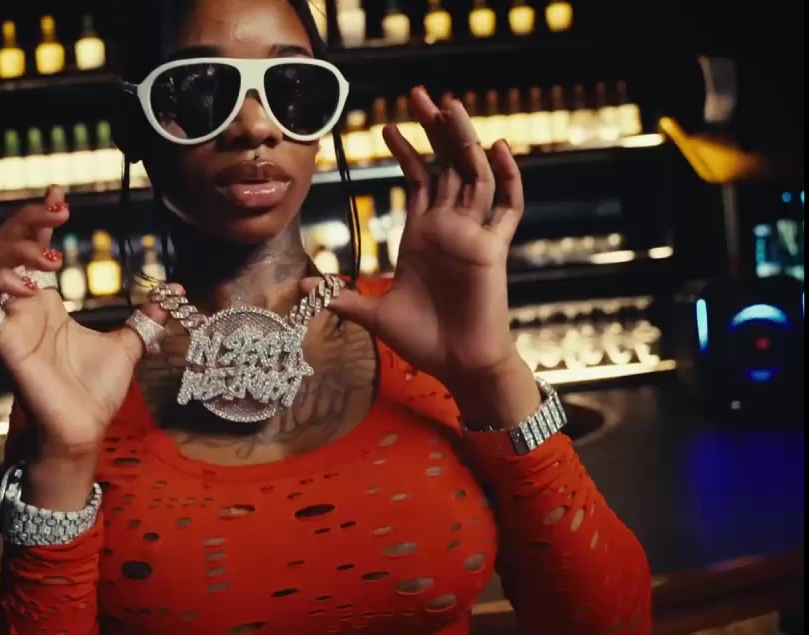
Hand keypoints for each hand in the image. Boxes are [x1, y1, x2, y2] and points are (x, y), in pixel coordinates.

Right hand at [0, 186, 171, 462]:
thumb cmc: (94, 392)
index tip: (61, 194)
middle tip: (58, 211)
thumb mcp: (128, 344)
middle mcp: (21, 307)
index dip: (37, 217)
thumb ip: (146, 317)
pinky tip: (30, 285)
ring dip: (8, 252)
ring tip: (47, 259)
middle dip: (23, 222)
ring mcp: (9, 323)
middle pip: (1, 246)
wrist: (85, 429)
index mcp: (44, 303)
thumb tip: (173, 291)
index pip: (29, 246)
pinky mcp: (3, 343)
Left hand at [304, 86, 523, 391]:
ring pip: (474, 174)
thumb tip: (301, 290)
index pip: (417, 180)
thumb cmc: (422, 341)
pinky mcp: (494, 249)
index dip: (405, 151)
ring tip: (452, 106)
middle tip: (420, 94)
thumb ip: (341, 298)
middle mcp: (449, 228)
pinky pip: (508, 207)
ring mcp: (473, 235)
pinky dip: (508, 177)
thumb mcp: (373, 315)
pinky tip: (498, 148)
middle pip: (445, 165)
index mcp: (422, 235)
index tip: (387, 126)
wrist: (456, 366)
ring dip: (464, 140)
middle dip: (434, 129)